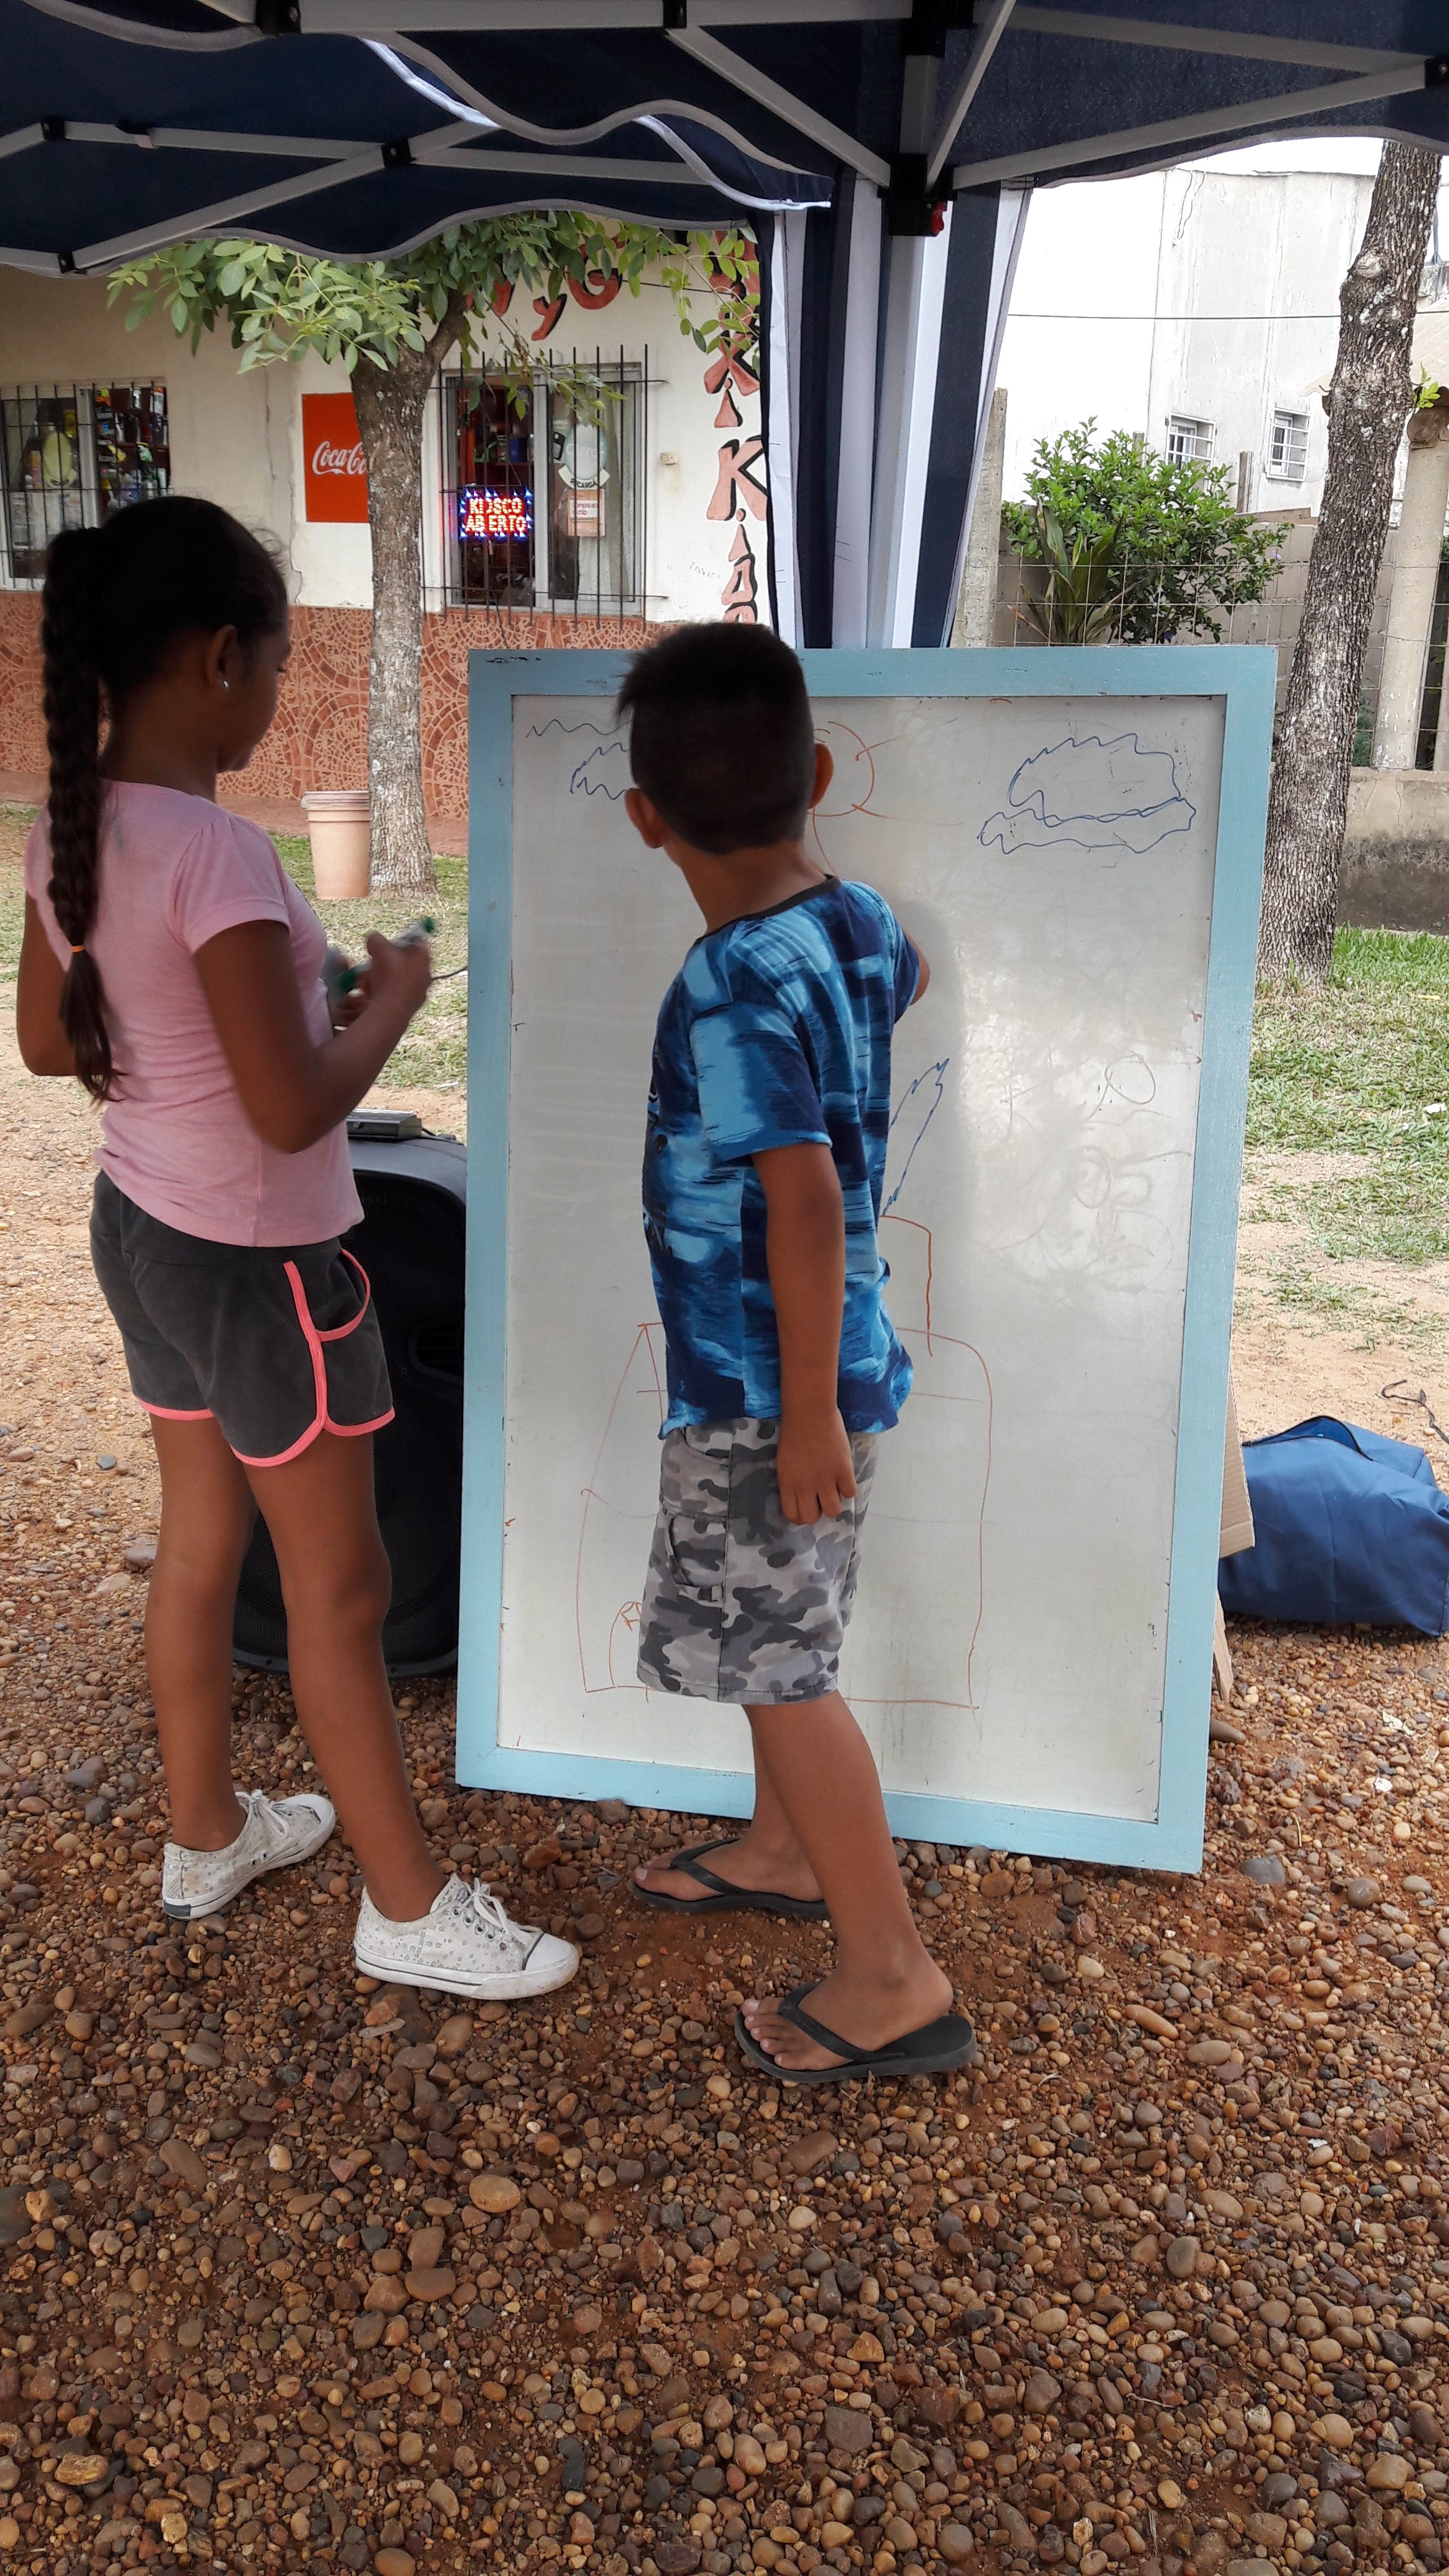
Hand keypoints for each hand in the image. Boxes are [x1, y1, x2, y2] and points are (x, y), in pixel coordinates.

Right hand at [362, 928, 431, 1028]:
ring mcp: (421, 991)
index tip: (387, 945)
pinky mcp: (412, 1005)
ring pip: (398, 978)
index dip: (401, 941)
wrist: (391, 1011)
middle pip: (405, 961)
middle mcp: (427, 973)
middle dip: (386, 962)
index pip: (416, 941)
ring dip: (382, 977)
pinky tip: (373, 993)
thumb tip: (374, 940)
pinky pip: (397, 993)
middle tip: (374, 963)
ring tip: (369, 980)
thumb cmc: (389, 976)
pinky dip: (385, 991)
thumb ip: (375, 939)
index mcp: (423, 955)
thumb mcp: (378, 947)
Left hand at [776, 1408, 856, 1523]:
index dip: (800, 1516)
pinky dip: (848, 1488)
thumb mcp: (785, 1461)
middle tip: (820, 1499)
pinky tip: (844, 1477)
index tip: (806, 1507)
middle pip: (812, 1518)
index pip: (793, 1515)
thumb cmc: (793, 1432)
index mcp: (788, 1483)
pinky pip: (850, 1493)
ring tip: (834, 1490)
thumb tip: (802, 1495)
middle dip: (817, 1512)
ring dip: (834, 1502)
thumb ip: (792, 1480)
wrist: (809, 1412)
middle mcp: (805, 1486)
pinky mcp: (843, 1471)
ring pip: (833, 1511)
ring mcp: (826, 1480)